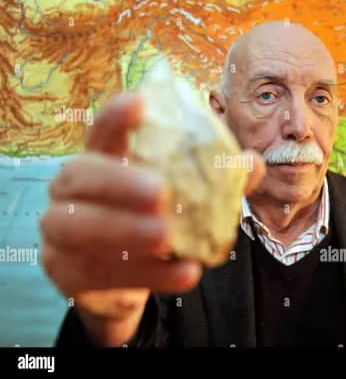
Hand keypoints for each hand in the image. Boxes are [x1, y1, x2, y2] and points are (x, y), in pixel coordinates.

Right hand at [39, 92, 264, 342]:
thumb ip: (214, 179)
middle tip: (160, 193)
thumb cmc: (153, 222)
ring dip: (121, 229)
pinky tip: (185, 273)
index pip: (102, 131)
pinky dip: (147, 274)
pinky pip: (101, 274)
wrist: (125, 277)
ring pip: (74, 226)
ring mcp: (62, 232)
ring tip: (164, 235)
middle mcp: (73, 191)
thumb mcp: (184, 198)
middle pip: (78, 173)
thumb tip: (251, 163)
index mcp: (103, 162)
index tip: (139, 101)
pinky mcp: (67, 272)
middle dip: (117, 181)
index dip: (116, 116)